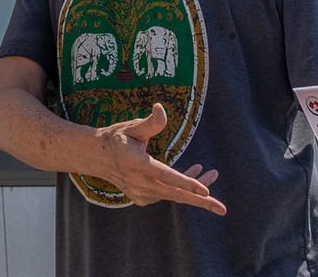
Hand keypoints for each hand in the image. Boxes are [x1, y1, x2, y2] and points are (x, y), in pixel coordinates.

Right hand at [91, 104, 225, 214]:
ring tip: (212, 173)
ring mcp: (140, 193)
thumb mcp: (131, 127)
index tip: (205, 191)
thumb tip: (161, 109)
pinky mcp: (142, 198)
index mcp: (137, 164)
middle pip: (175, 194)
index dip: (186, 182)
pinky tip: (195, 173)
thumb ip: (150, 122)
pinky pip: (167, 194)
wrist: (95, 156)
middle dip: (201, 201)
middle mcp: (139, 183)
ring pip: (174, 194)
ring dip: (195, 188)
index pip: (166, 176)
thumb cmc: (116, 138)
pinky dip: (182, 188)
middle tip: (222, 209)